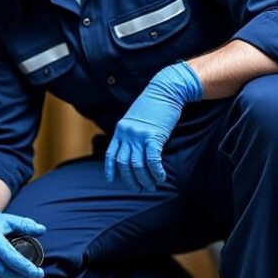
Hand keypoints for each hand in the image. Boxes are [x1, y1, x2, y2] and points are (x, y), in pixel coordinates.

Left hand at [106, 62, 202, 191]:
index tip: (112, 180)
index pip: (111, 154)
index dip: (110, 169)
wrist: (166, 89)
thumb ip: (132, 132)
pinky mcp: (154, 136)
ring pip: (137, 165)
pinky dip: (156, 172)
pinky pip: (152, 161)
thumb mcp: (137, 118)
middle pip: (124, 163)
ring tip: (152, 187)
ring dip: (144, 179)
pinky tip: (161, 178)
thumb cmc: (155, 103)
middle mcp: (127, 133)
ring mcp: (139, 135)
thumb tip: (133, 149)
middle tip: (139, 189)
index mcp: (120, 129)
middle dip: (131, 180)